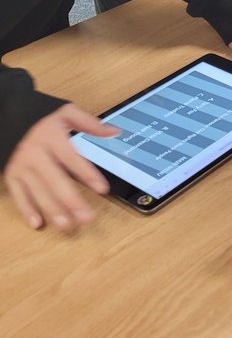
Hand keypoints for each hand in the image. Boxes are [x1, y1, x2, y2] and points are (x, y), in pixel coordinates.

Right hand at [4, 105, 119, 232]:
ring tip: (67, 225)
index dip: (88, 174)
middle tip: (87, 218)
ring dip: (52, 210)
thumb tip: (115, 132)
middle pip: (55, 180)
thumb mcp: (66, 112)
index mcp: (51, 137)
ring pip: (38, 191)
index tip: (103, 189)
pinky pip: (18, 195)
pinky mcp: (11, 175)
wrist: (7, 117)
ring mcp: (21, 166)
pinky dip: (26, 210)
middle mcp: (35, 153)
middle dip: (71, 201)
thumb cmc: (42, 119)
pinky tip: (38, 223)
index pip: (72, 158)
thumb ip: (90, 123)